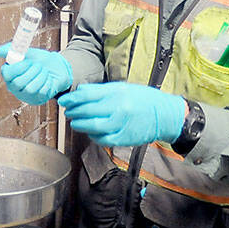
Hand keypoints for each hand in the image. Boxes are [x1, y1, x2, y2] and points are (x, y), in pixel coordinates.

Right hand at [0, 44, 72, 104]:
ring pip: (30, 89)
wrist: (57, 67)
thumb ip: (12, 50)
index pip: (7, 74)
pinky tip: (48, 79)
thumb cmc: (38, 60)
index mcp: (10, 75)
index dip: (17, 68)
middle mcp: (15, 87)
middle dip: (32, 72)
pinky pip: (42, 93)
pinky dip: (47, 83)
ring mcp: (26, 95)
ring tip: (44, 71)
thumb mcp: (27, 52)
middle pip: (18, 83)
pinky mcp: (38, 99)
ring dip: (41, 77)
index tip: (28, 61)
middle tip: (39, 65)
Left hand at [57, 82, 185, 146]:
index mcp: (117, 93)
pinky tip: (90, 131)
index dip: (72, 99)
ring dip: (80, 124)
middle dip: (73, 112)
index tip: (64, 101)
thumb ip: (100, 90)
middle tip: (67, 111)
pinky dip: (93, 136)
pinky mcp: (123, 138)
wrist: (164, 115)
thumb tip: (80, 91)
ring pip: (92, 126)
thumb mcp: (122, 88)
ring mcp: (120, 125)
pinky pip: (102, 139)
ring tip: (75, 122)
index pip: (87, 96)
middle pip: (87, 111)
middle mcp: (118, 109)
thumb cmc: (143, 99)